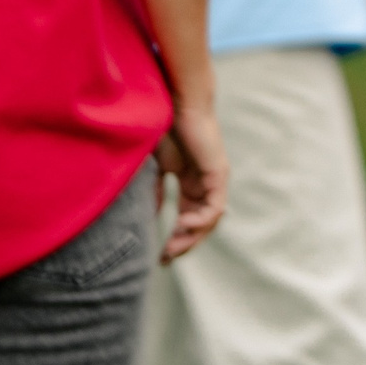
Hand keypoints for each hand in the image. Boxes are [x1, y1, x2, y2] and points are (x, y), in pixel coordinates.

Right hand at [153, 103, 227, 263]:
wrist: (176, 104)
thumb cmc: (163, 128)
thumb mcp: (155, 168)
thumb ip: (155, 191)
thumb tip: (148, 217)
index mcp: (191, 182)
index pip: (189, 218)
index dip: (176, 238)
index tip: (158, 255)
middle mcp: (206, 183)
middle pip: (201, 224)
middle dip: (184, 244)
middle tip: (165, 260)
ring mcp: (214, 179)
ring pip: (210, 220)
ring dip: (191, 238)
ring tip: (172, 249)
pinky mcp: (218, 174)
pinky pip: (214, 207)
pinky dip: (200, 220)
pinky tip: (182, 225)